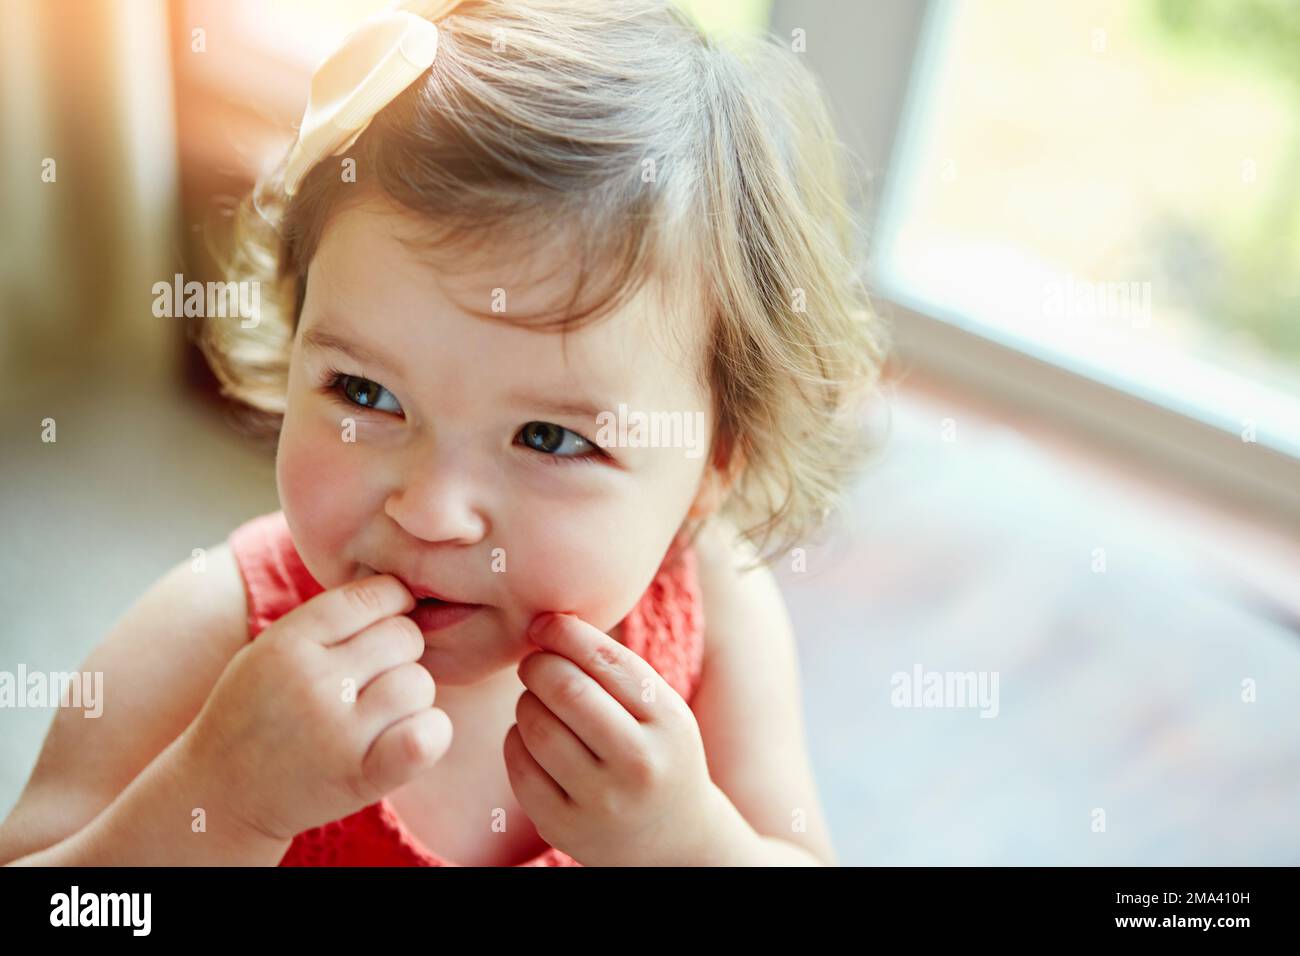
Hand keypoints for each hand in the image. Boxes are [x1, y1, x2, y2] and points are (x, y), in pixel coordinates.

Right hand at [182, 574, 453, 842]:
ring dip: (411, 697)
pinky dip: (429, 733)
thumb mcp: (271, 649)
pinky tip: (406, 738)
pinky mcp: (358, 777)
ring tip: (379, 713)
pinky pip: (427, 736)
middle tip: (375, 677)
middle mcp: (312, 681)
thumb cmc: (259, 711)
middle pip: (404, 637)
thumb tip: (403, 585)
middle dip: (401, 652)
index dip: (394, 602)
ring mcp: (336, 732)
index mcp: (288, 641)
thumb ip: (328, 618)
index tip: (388, 622)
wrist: (220, 794)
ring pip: (419, 683)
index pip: (372, 596)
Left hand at [503, 612, 722, 865]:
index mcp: (668, 723)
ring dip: (526, 702)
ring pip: (536, 726)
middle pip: (565, 691)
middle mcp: (638, 764)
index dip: (564, 633)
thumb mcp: (660, 708)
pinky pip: (520, 764)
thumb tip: (545, 623)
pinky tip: (534, 737)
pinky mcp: (563, 827)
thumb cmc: (658, 752)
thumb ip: (613, 668)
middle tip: (535, 662)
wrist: (673, 839)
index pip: (605, 661)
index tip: (544, 624)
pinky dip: (517, 739)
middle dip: (539, 665)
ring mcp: (599, 801)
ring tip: (539, 701)